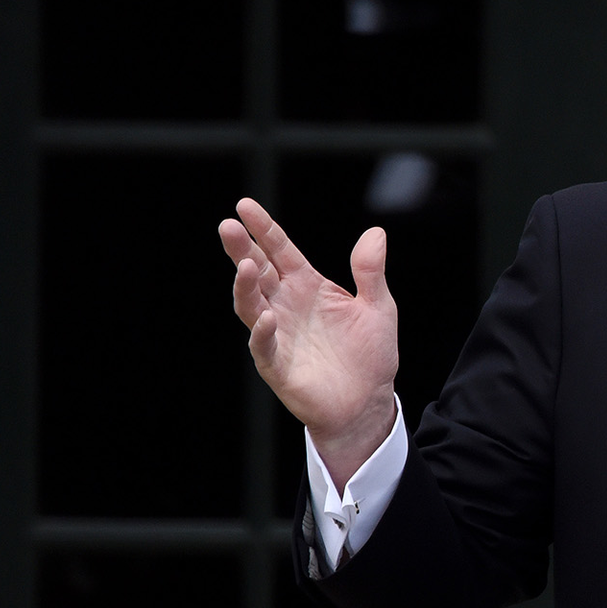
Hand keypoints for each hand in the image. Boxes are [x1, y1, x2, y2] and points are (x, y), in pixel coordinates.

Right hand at [219, 198, 399, 485]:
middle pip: (257, 271)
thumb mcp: (378, 307)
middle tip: (228, 226)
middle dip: (242, 249)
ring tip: (246, 266)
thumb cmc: (370, 354)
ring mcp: (278, 334)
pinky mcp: (277, 364)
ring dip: (246, 286)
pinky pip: (264, 345)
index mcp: (307, 286)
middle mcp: (286, 305)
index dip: (264, 229)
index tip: (245, 205)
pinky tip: (267, 317)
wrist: (368, 402)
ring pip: (252, 304)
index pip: (280, 251)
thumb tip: (375, 232)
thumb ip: (370, 272)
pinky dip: (263, 331)